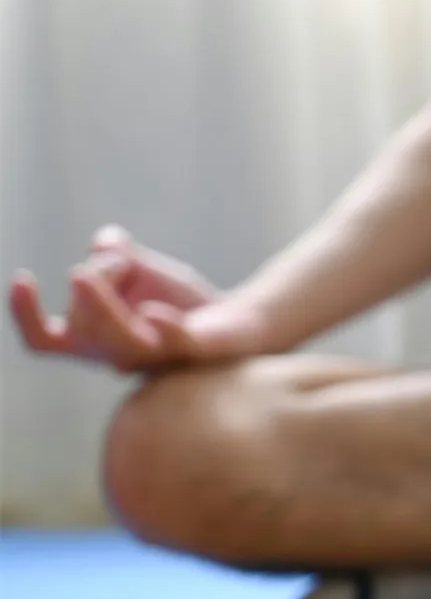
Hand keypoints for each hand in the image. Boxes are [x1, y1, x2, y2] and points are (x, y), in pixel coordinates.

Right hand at [10, 226, 268, 371]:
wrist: (240, 320)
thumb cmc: (181, 302)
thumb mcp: (141, 268)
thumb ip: (116, 253)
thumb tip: (105, 242)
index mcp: (96, 340)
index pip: (44, 339)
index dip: (25, 314)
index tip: (22, 278)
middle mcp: (118, 355)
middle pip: (83, 322)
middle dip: (97, 277)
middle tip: (125, 259)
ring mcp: (155, 356)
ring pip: (120, 340)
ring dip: (107, 304)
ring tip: (115, 263)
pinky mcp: (194, 349)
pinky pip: (177, 343)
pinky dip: (164, 328)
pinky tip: (154, 313)